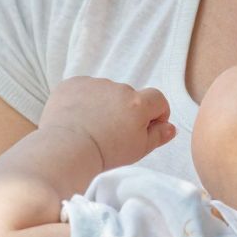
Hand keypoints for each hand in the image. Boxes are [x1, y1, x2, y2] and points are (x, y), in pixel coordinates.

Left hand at [37, 77, 175, 171]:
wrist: (66, 149)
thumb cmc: (105, 153)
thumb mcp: (139, 149)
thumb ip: (158, 136)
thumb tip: (170, 127)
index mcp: (138, 103)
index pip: (157, 99)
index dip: (156, 113)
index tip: (147, 127)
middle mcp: (118, 88)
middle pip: (129, 97)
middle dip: (125, 111)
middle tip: (111, 134)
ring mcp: (93, 84)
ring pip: (104, 93)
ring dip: (102, 105)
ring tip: (90, 128)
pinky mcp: (72, 84)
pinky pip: (83, 89)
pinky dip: (81, 100)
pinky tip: (76, 119)